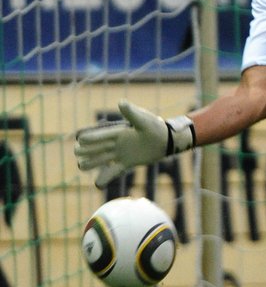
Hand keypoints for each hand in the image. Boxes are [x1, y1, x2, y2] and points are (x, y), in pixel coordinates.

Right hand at [75, 100, 194, 187]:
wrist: (166, 140)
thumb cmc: (156, 127)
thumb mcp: (144, 120)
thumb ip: (132, 113)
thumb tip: (120, 102)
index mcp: (119, 132)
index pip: (101, 135)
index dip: (90, 137)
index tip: (79, 139)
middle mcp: (117, 143)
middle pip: (97, 147)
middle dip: (86, 149)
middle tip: (77, 152)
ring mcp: (121, 153)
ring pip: (101, 159)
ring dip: (91, 162)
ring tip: (81, 166)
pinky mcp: (127, 163)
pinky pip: (114, 171)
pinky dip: (106, 178)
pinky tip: (97, 184)